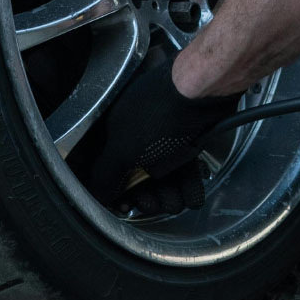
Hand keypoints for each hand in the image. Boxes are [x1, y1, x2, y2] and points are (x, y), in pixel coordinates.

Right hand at [87, 55, 240, 212]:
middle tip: (157, 203)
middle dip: (149, 196)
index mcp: (114, 131)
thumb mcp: (123, 150)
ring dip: (171, 195)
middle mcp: (136, 132)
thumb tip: (96, 193)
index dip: (118, 192)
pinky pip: (185, 169)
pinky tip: (191, 194)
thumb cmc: (161, 114)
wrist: (203, 93)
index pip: (111, 169)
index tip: (127, 206)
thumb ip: (104, 175)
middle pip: (139, 177)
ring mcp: (163, 135)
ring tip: (177, 200)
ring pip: (164, 176)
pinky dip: (188, 185)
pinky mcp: (188, 138)